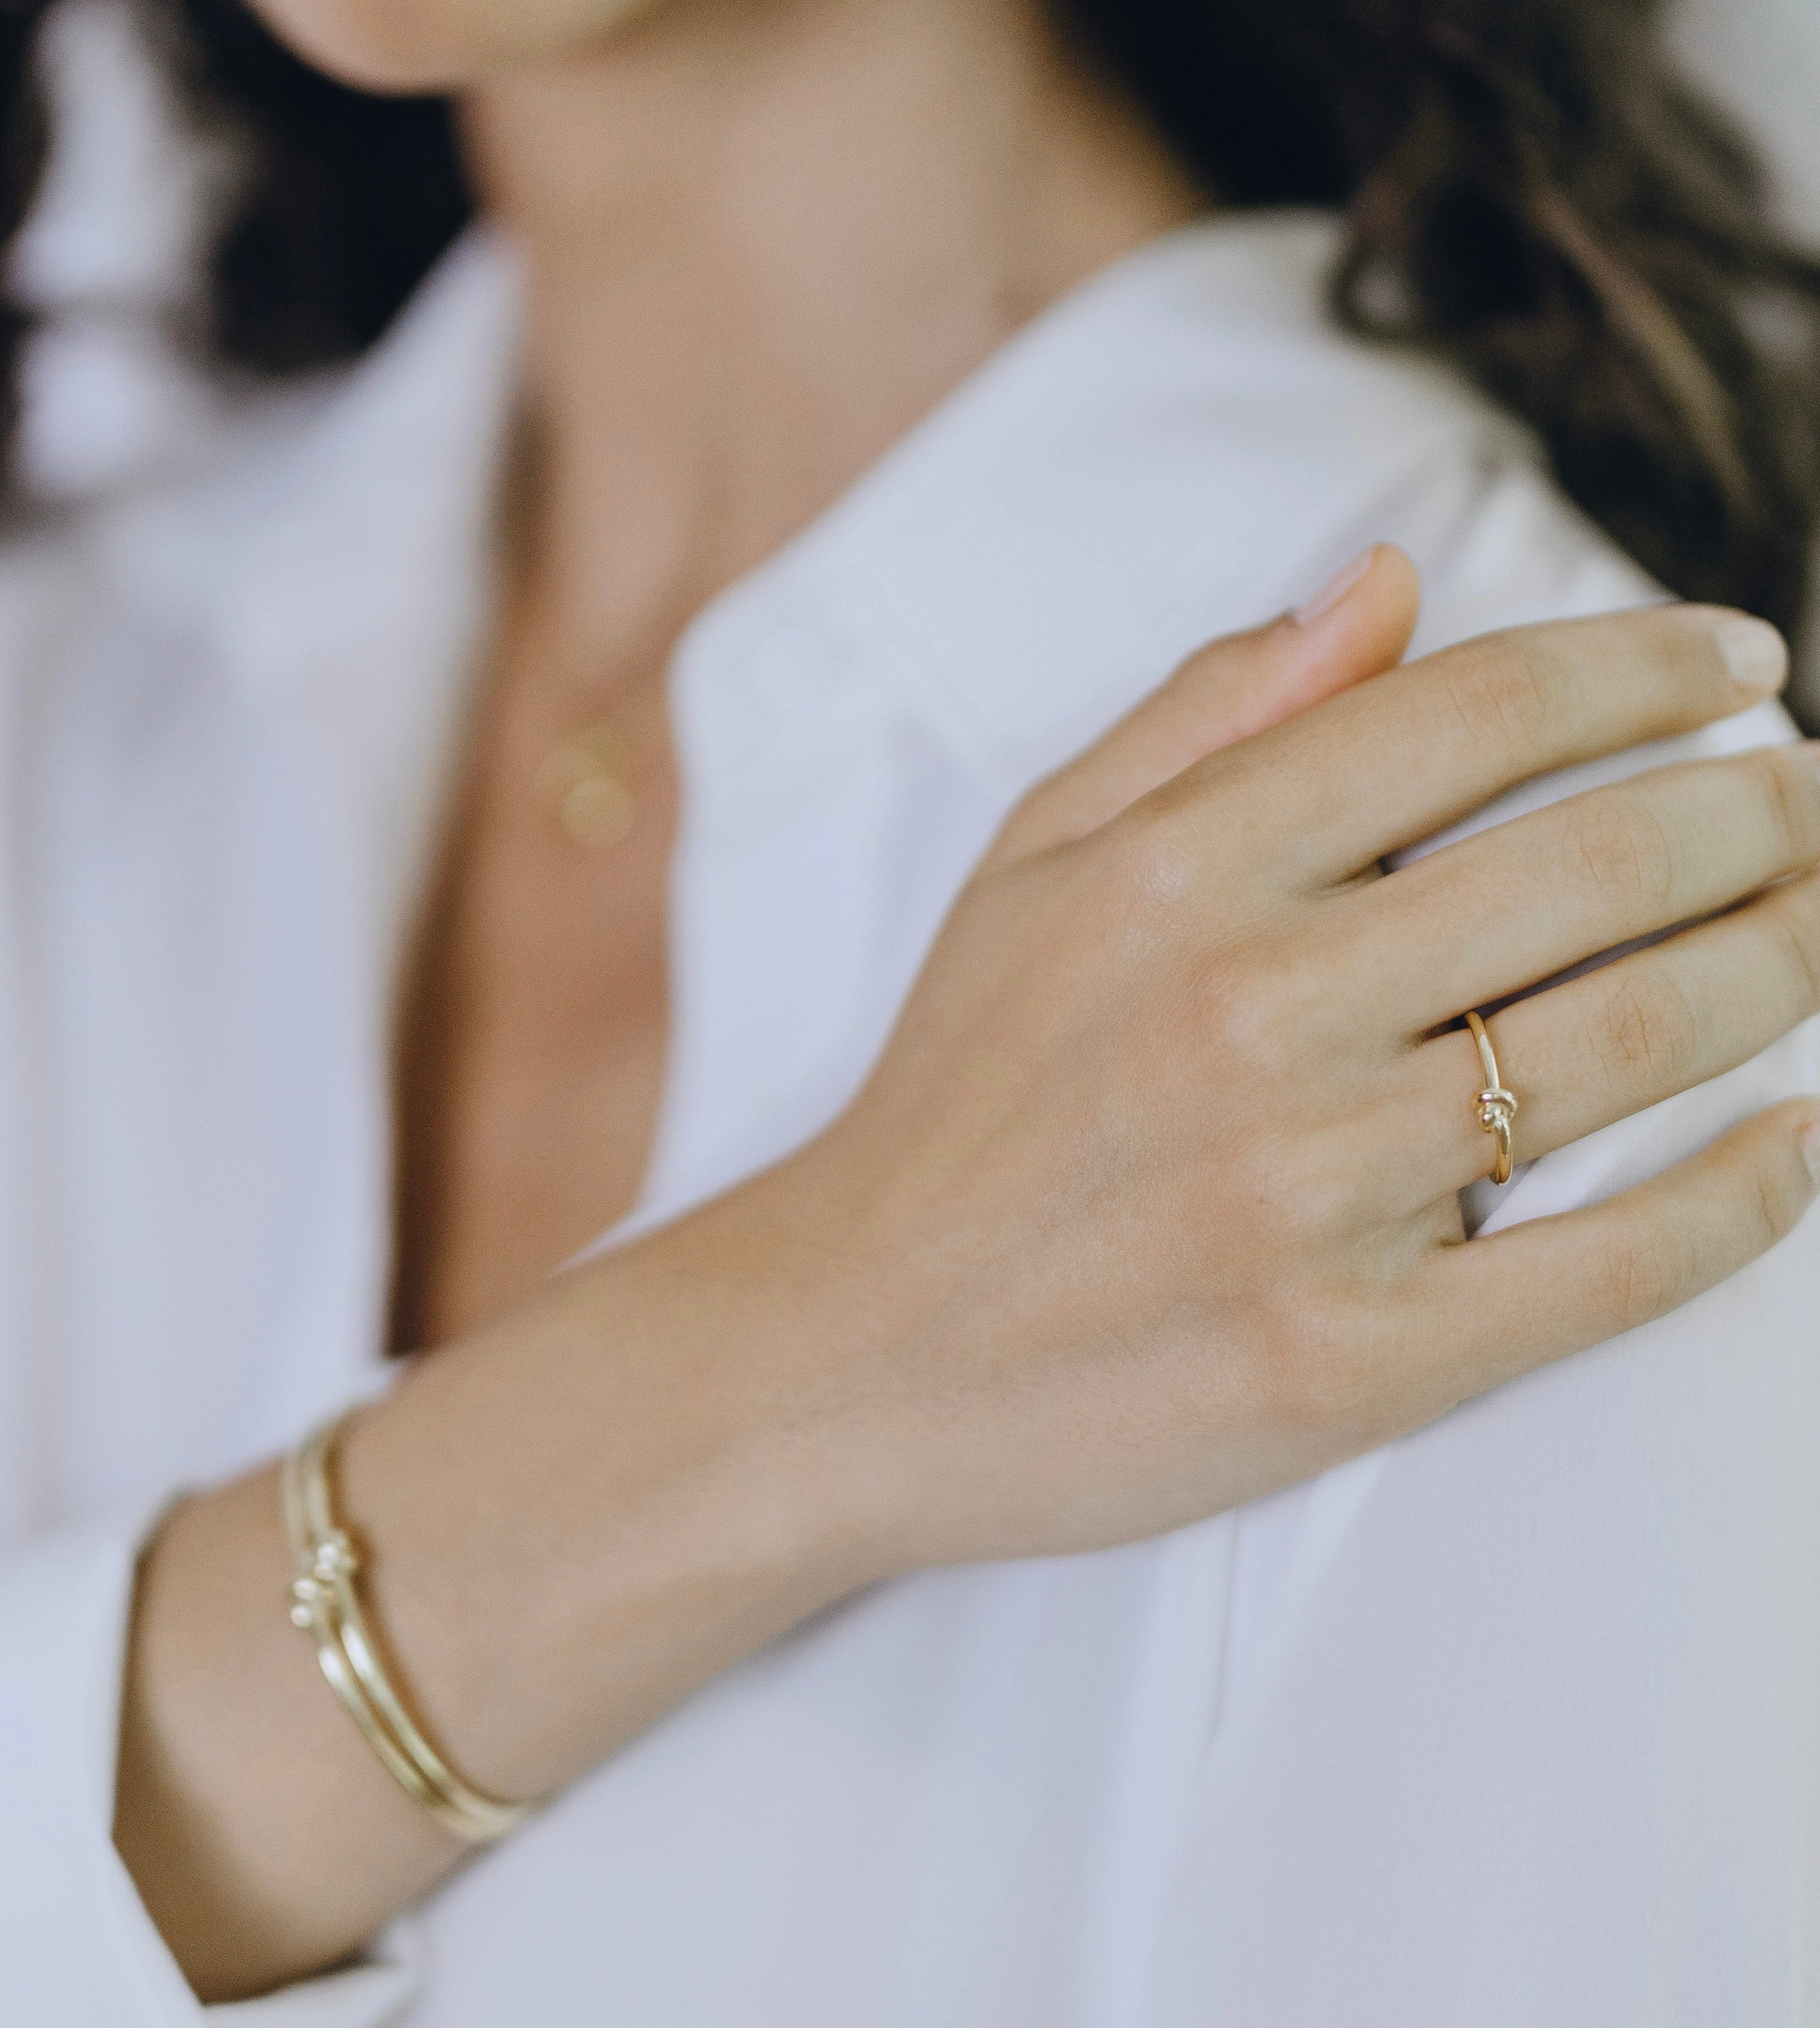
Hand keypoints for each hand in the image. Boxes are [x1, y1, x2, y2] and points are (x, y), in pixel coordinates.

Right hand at [788, 550, 1819, 1567]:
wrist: (850, 1348)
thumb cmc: (955, 1103)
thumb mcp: (1029, 865)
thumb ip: (1203, 715)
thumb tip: (1385, 585)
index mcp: (1174, 874)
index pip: (1471, 712)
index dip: (1646, 663)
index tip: (1741, 662)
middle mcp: (1251, 1015)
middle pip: (1595, 865)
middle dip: (1757, 812)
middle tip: (1809, 804)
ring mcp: (1306, 1194)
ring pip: (1634, 1045)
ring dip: (1782, 967)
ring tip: (1819, 926)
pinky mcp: (1347, 1359)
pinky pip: (1609, 1267)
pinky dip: (1746, 1197)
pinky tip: (1802, 1139)